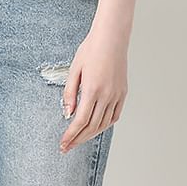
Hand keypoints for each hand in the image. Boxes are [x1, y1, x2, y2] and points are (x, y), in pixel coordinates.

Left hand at [60, 26, 127, 152]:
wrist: (111, 38)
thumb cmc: (91, 50)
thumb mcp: (74, 70)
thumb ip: (70, 94)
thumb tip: (68, 113)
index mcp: (92, 90)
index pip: (80, 121)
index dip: (71, 135)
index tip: (63, 144)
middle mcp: (106, 95)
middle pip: (91, 126)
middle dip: (78, 139)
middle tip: (67, 147)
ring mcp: (117, 95)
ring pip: (103, 124)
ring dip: (90, 134)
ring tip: (79, 140)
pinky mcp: (123, 93)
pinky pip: (114, 116)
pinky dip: (104, 125)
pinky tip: (96, 128)